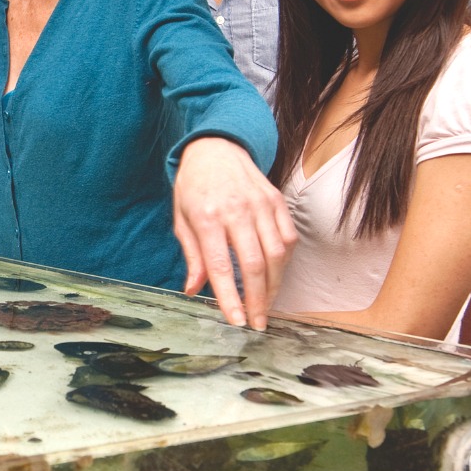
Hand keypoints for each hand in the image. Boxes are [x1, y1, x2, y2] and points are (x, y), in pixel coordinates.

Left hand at [173, 137, 295, 330]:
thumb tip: (194, 290)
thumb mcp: (182, 220)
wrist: (216, 148)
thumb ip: (193, 256)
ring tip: (266, 304)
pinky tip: (275, 275)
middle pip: (255, 264)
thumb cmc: (194, 187)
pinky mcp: (277, 201)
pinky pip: (288, 238)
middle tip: (258, 323)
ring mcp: (261, 204)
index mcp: (207, 217)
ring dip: (274, 285)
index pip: (220, 267)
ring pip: (277, 255)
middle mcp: (237, 210)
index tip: (237, 321)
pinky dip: (285, 261)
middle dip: (258, 299)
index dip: (230, 298)